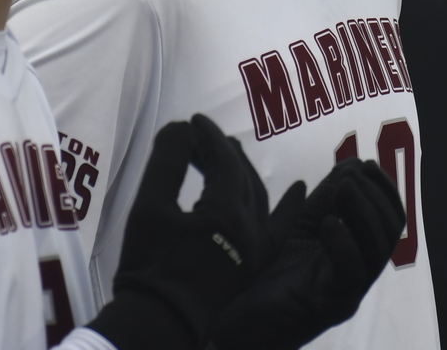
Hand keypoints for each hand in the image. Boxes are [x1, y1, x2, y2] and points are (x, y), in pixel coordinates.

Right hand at [87, 114, 270, 348]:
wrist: (158, 325)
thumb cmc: (148, 268)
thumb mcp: (149, 209)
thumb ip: (167, 163)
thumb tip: (181, 128)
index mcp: (227, 213)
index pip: (224, 160)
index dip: (208, 136)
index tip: (191, 121)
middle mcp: (251, 230)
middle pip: (242, 176)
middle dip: (220, 151)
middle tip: (198, 137)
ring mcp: (256, 251)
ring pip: (260, 199)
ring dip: (244, 171)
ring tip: (229, 153)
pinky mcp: (253, 267)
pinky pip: (280, 229)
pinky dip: (287, 207)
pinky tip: (298, 190)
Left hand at [209, 159, 406, 349]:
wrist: (237, 326)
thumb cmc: (266, 280)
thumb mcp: (297, 230)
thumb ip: (321, 201)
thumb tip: (348, 166)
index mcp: (355, 255)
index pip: (389, 219)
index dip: (384, 188)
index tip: (367, 162)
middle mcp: (358, 275)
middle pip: (390, 231)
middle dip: (375, 195)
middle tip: (352, 174)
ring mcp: (347, 293)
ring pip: (377, 250)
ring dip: (362, 211)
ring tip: (344, 188)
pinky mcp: (329, 306)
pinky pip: (351, 274)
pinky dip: (344, 243)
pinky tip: (328, 223)